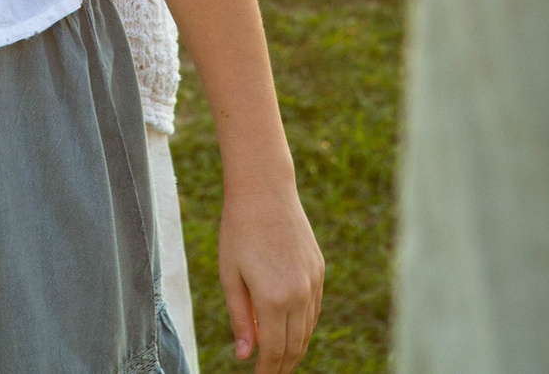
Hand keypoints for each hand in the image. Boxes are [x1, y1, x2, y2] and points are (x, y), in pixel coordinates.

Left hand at [218, 183, 323, 370]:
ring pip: (307, 330)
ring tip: (279, 360)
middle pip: (294, 346)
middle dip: (282, 366)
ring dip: (295, 349)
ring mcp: (313, 283)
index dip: (267, 371)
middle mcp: (299, 295)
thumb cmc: (238, 232)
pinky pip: (314, 309)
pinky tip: (291, 331)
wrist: (264, 192)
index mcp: (273, 299)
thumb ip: (239, 319)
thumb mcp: (230, 276)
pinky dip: (304, 326)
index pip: (274, 351)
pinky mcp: (319, 271)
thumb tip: (246, 355)